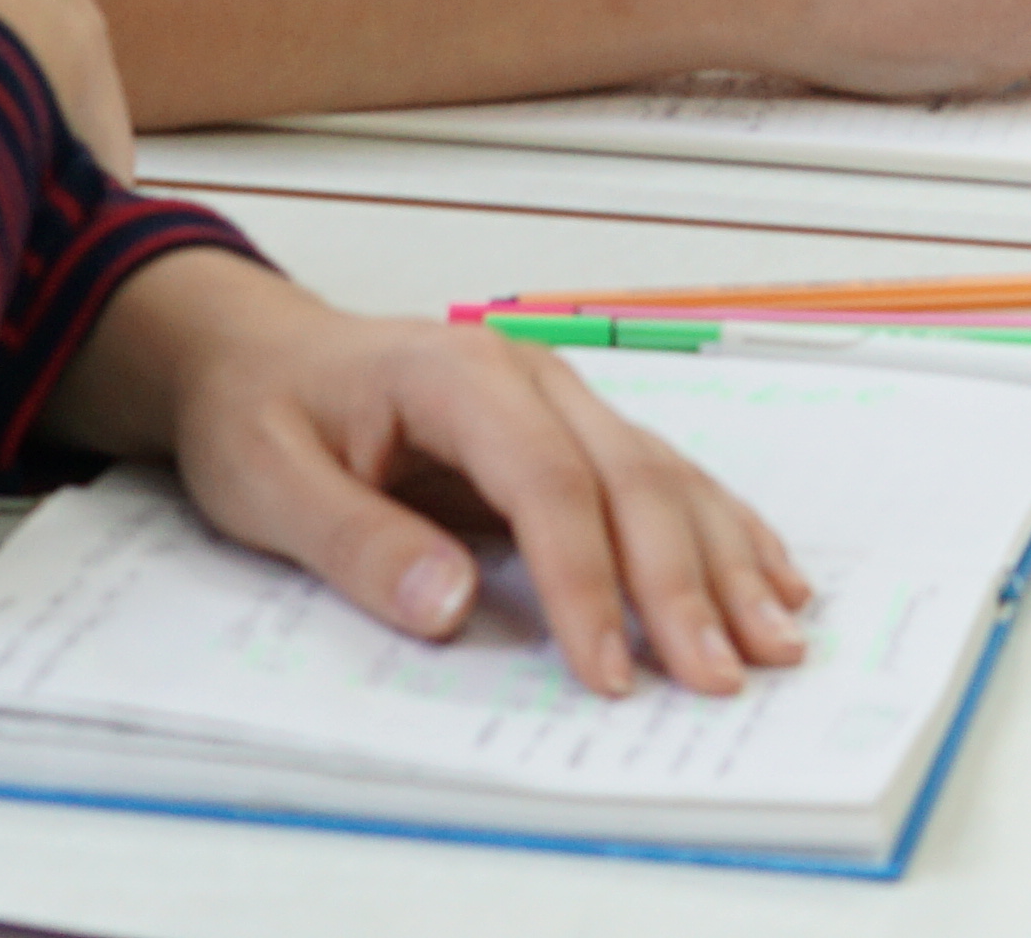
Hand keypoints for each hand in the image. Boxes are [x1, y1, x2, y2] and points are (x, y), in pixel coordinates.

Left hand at [71, 257, 817, 698]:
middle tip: (719, 677)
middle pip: (628, 478)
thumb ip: (353, 541)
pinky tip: (772, 579)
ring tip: (774, 643)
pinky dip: (722, 532)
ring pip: (663, 478)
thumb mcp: (266, 479)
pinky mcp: (570, 434)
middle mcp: (528, 379)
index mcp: (455, 376)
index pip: (544, 481)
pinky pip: (662, 479)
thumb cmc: (260, 408)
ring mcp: (559, 401)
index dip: (583, 581)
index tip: (602, 672)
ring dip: (724, 563)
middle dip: (680, 585)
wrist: (255, 353)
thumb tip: (447, 603)